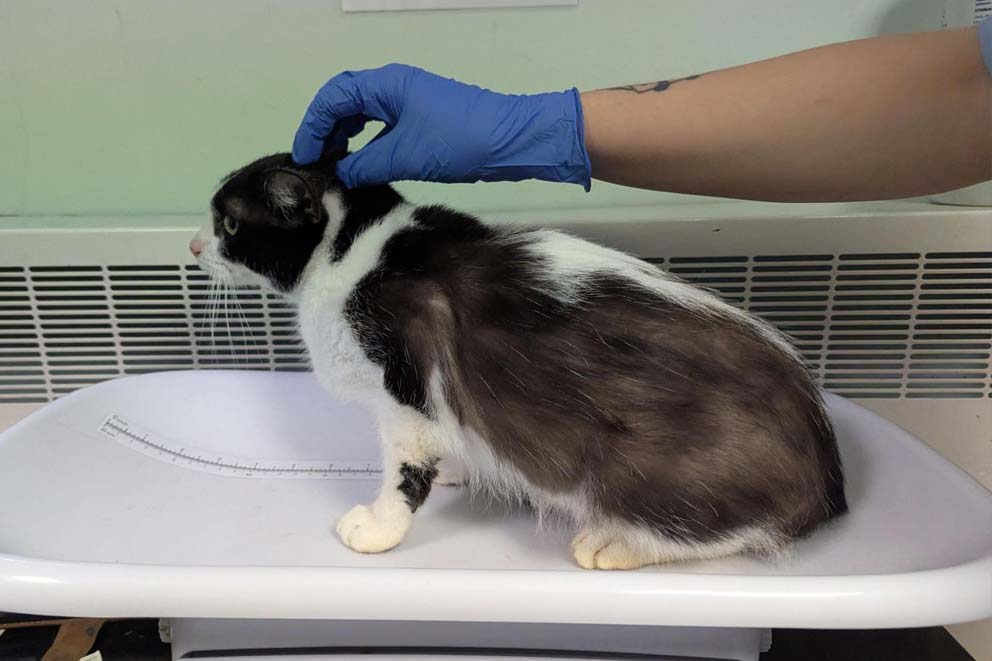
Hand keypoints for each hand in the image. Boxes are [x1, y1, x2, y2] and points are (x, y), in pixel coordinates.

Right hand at [292, 64, 590, 189]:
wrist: (512, 142)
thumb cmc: (459, 142)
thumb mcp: (405, 156)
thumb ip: (365, 165)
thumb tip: (339, 174)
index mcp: (387, 85)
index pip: (334, 98)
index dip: (313, 127)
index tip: (304, 157)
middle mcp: (394, 86)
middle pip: (345, 102)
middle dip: (326, 131)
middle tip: (314, 163)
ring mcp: (410, 102)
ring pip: (364, 115)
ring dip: (346, 138)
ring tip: (334, 166)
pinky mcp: (422, 120)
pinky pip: (383, 127)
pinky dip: (367, 144)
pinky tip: (363, 167)